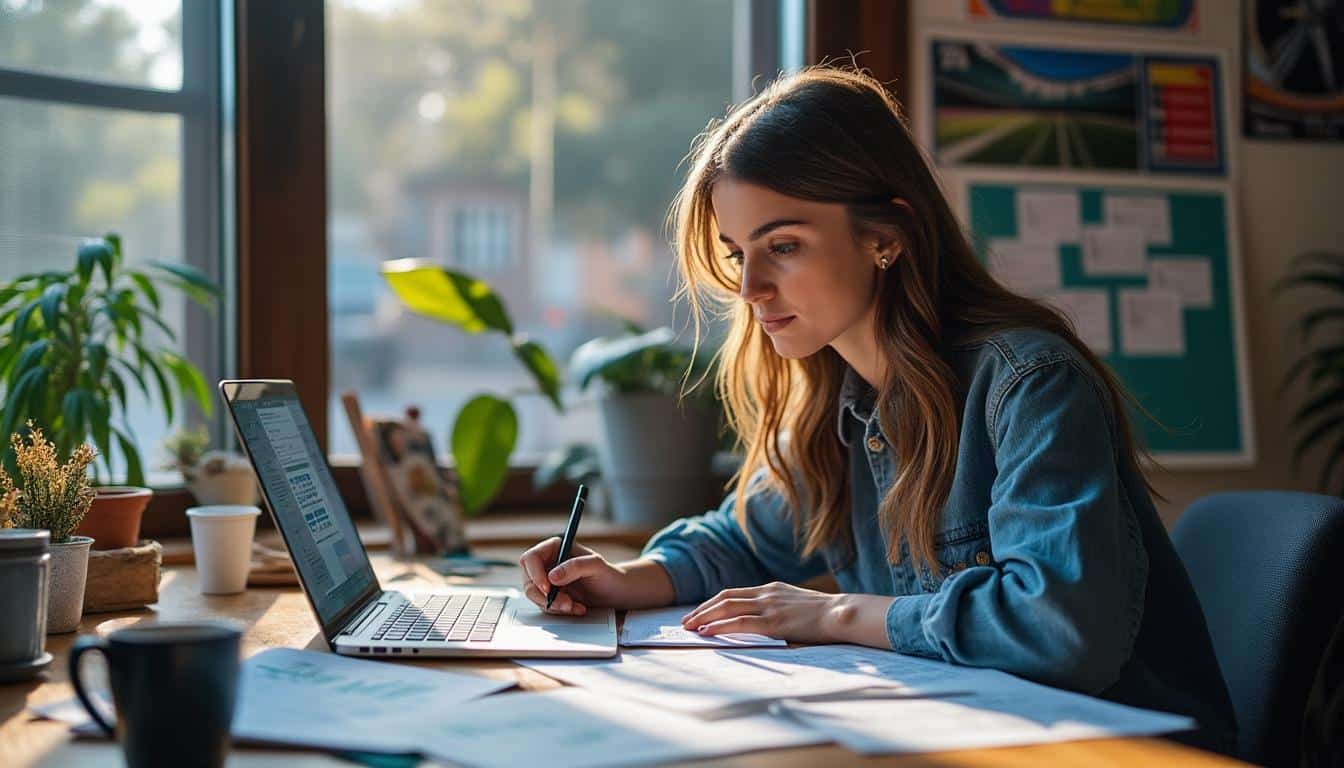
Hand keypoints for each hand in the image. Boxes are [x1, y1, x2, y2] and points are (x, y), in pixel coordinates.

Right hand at [517, 536, 633, 614]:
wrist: (615, 592)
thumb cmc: (608, 574)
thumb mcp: (596, 566)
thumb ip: (575, 566)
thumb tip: (552, 577)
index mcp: (554, 548)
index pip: (531, 558)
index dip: (535, 573)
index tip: (547, 588)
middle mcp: (547, 563)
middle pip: (529, 580)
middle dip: (544, 595)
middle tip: (565, 603)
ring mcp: (547, 580)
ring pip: (535, 596)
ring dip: (554, 605)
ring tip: (575, 606)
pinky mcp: (551, 596)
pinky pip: (545, 606)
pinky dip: (560, 610)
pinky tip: (577, 608)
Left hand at [680, 581, 846, 643]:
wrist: (842, 613)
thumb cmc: (824, 614)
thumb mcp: (795, 604)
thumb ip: (776, 608)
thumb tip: (761, 621)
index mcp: (770, 588)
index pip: (733, 593)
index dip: (712, 603)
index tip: (698, 613)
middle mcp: (766, 594)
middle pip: (724, 598)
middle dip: (702, 610)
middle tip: (685, 622)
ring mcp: (770, 607)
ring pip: (727, 608)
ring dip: (704, 618)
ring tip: (690, 628)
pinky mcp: (775, 622)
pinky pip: (740, 622)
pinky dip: (720, 626)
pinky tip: (708, 632)